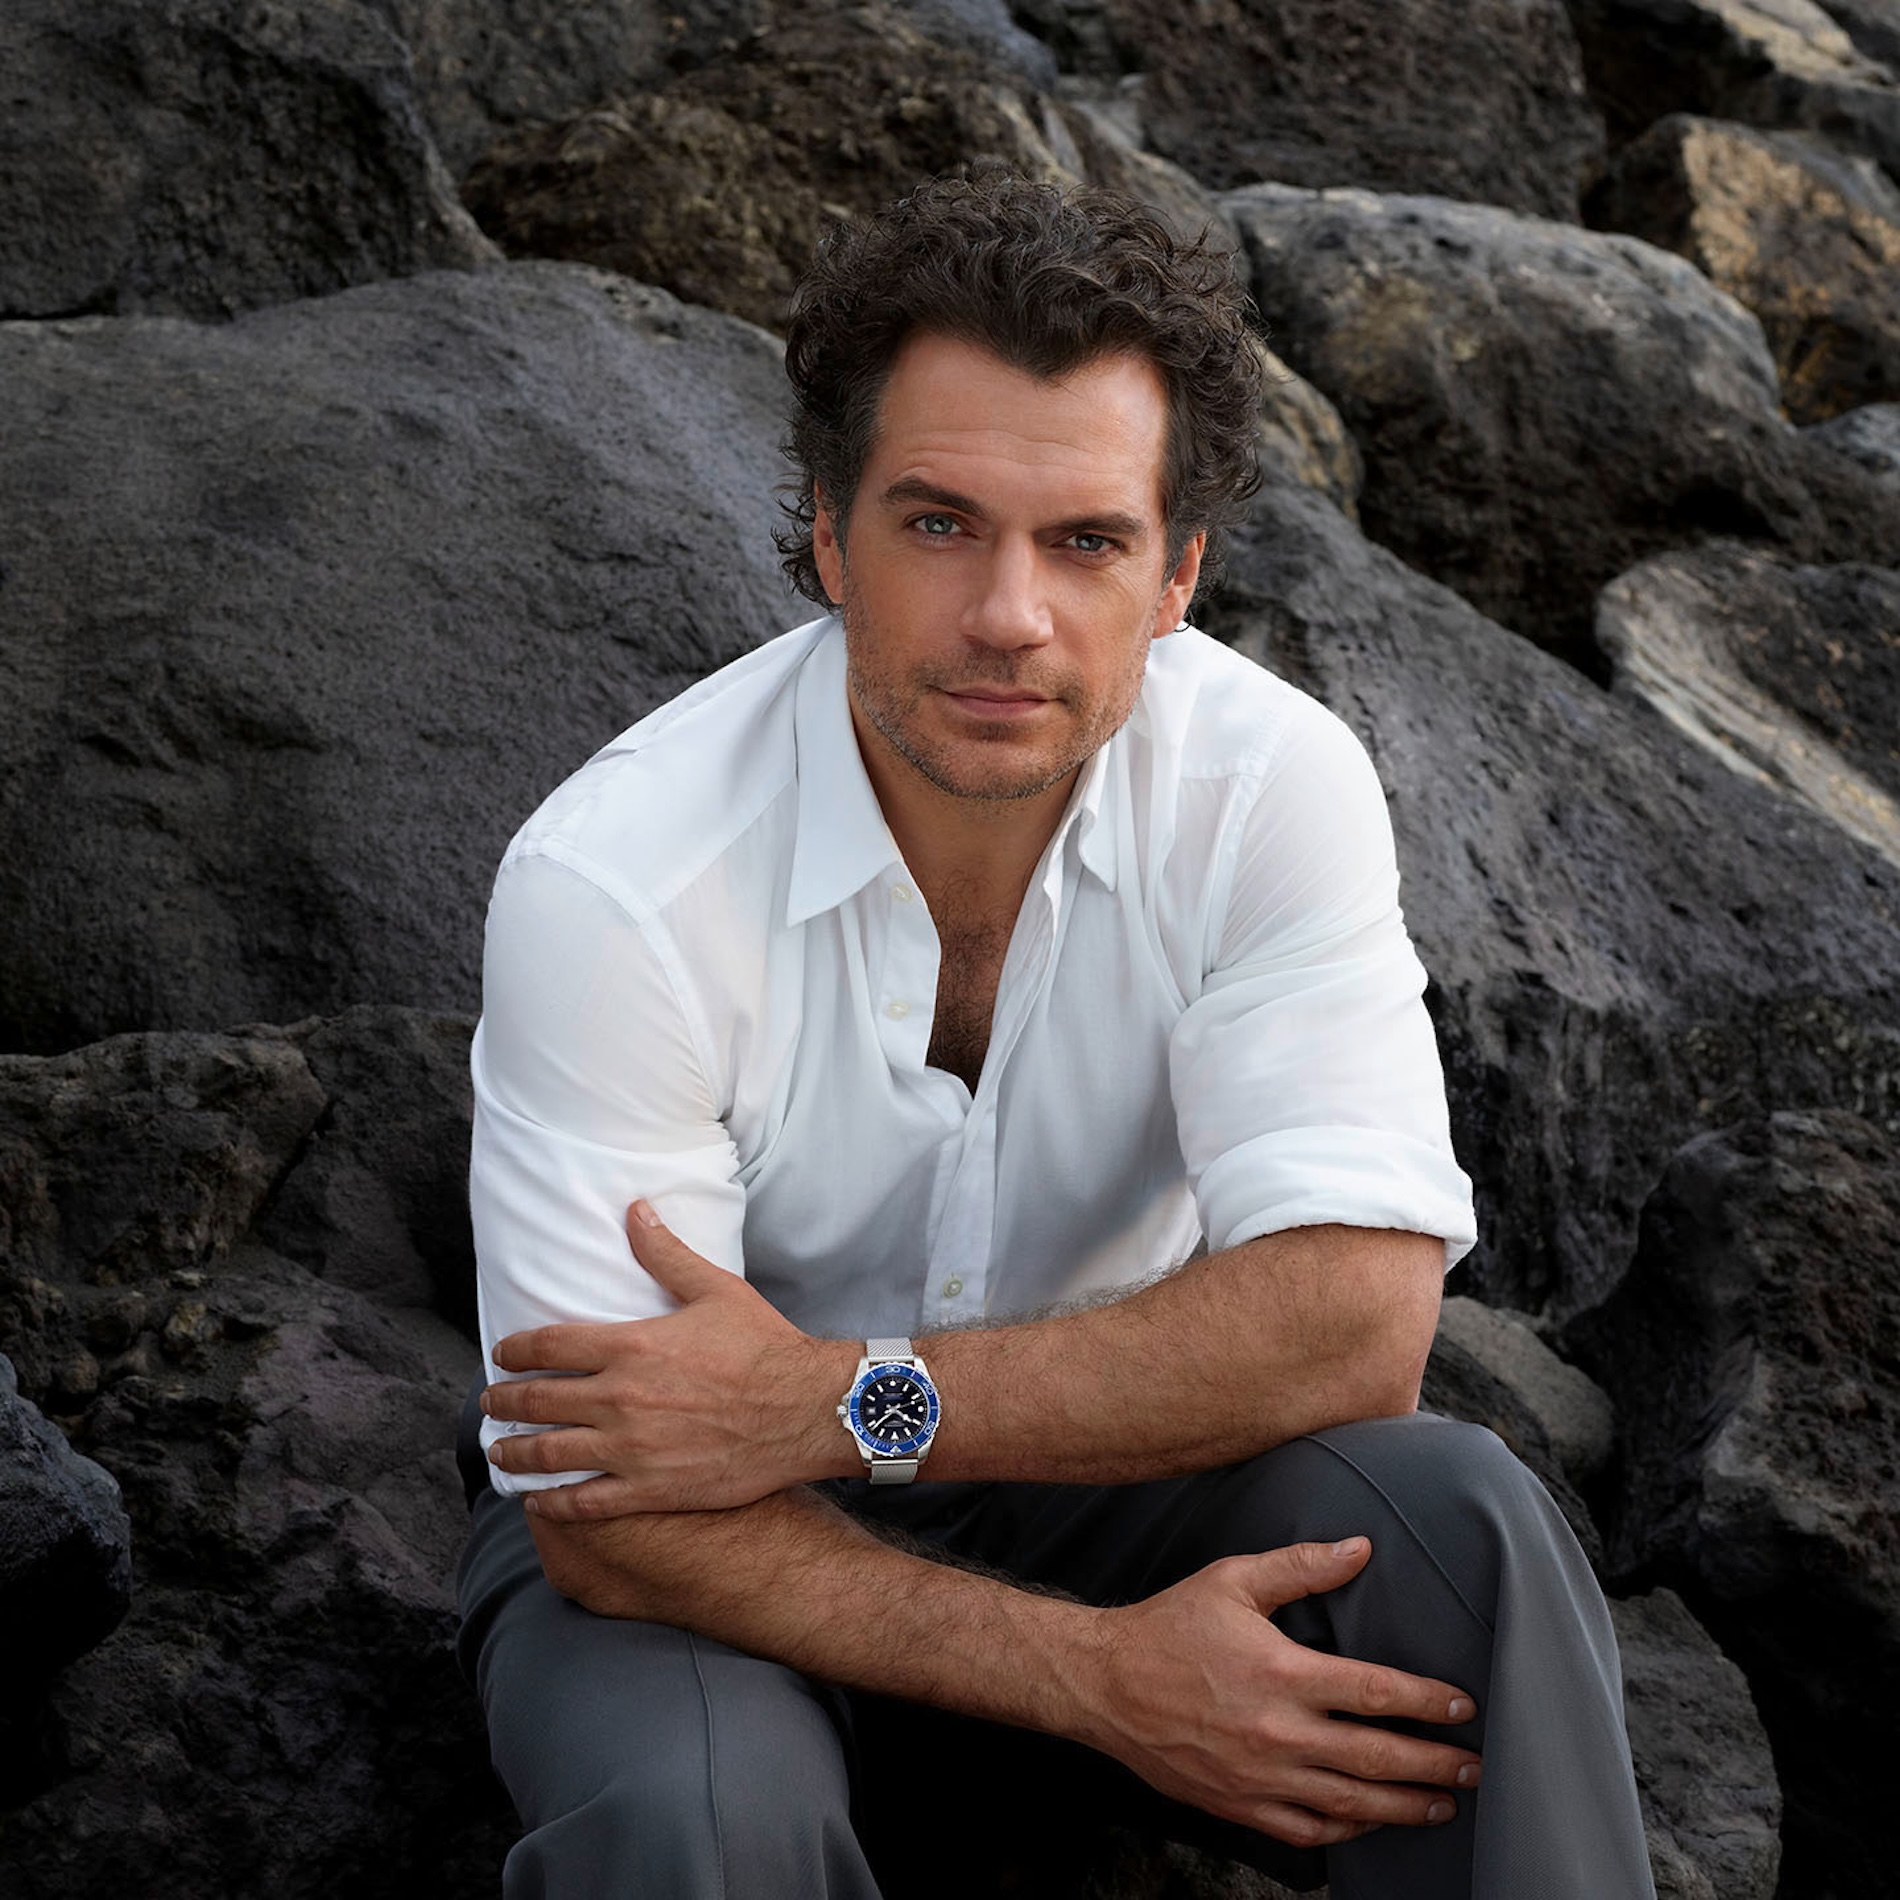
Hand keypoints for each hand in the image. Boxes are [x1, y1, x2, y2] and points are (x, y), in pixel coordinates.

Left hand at [482, 1202, 854, 1517]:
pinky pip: (587, 1502)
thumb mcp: (715, 1289)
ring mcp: (633, 1449)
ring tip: (501, 1451)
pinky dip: (553, 1502)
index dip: (515, 1351)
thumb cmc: (765, 1347)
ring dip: (516, 1452)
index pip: (550, 1346)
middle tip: (489, 1405)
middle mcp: (622, 1399)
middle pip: (539, 1402)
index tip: (502, 1355)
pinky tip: (537, 1500)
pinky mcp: (651, 1489)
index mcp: (632, 1346)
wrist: (806, 1409)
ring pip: (551, 1454)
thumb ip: (665, 1253)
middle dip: (504, 1403)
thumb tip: (635, 1211)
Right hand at [1078, 1537, 1480, 1848]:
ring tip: (1443, 1805)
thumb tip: (1361, 1548)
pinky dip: (1348, 1830)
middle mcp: (1277, 1732)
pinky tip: (1370, 1821)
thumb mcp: (1233, 1580)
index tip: (1463, 1704)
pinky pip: (1309, 1830)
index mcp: (1281, 1673)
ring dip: (1405, 1806)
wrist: (1105, 1683)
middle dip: (1435, 1765)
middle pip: (1378, 1757)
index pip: (1375, 1692)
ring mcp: (1260, 1777)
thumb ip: (1301, 1566)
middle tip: (1475, 1767)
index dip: (1427, 1700)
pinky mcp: (1240, 1805)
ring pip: (1352, 1803)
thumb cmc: (1170, 1626)